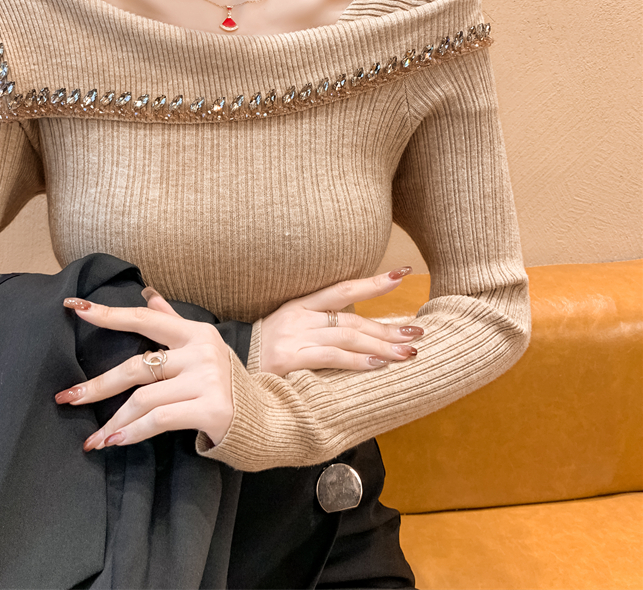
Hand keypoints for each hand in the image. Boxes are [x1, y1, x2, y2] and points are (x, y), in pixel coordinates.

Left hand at [54, 291, 232, 450]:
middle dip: (98, 385)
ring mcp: (207, 380)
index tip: (75, 308)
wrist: (266, 419)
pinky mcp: (211, 409)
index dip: (108, 314)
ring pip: (144, 398)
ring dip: (113, 421)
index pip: (144, 319)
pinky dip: (132, 433)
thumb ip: (173, 322)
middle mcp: (201, 352)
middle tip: (67, 398)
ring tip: (94, 438)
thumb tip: (147, 293)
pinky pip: (159, 420)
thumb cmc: (227, 383)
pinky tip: (114, 441)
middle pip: (137, 366)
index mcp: (196, 333)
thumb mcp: (203, 348)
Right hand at [258, 267, 423, 375]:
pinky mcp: (288, 359)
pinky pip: (330, 357)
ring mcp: (293, 337)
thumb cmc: (262, 352)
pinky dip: (357, 361)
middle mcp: (298, 317)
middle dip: (388, 326)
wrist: (225, 369)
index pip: (343, 289)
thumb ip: (318, 326)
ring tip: (408, 352)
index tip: (403, 273)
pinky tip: (378, 364)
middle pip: (352, 318)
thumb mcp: (288, 329)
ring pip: (347, 337)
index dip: (374, 282)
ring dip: (381, 345)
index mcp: (299, 305)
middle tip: (417, 331)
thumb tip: (358, 332)